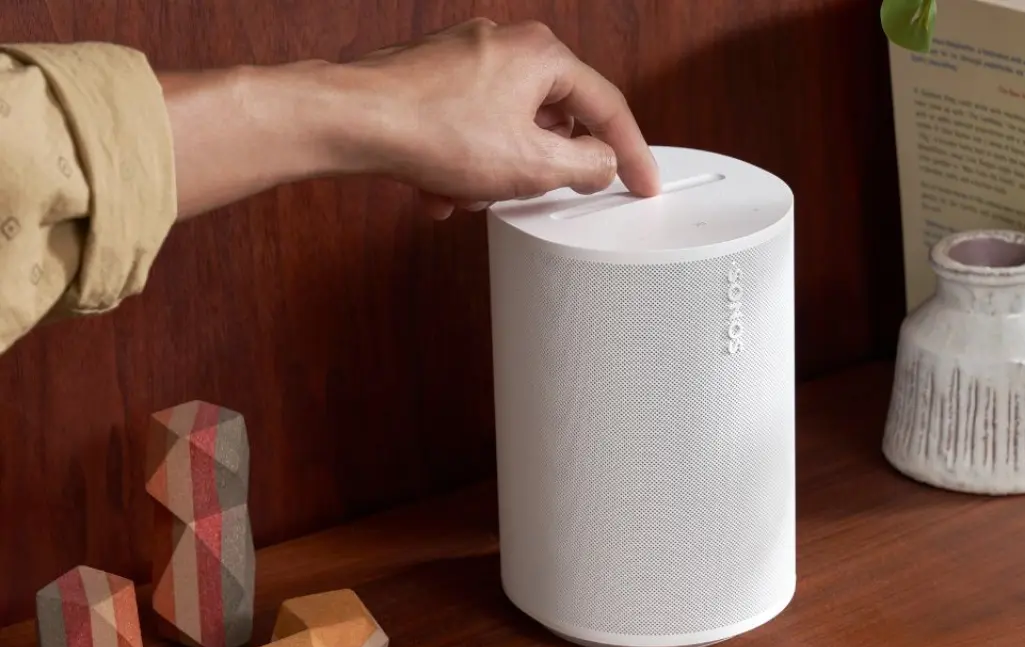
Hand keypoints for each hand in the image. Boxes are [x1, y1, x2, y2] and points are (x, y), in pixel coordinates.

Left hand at [337, 18, 661, 218]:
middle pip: (551, 119)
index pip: (607, 107)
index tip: (643, 182)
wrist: (349, 120)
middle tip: (531, 192)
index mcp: (542, 55)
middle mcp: (505, 45)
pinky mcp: (430, 80)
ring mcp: (464, 60)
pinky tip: (439, 189)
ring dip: (493, 171)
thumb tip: (600, 164)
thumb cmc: (432, 129)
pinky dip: (461, 163)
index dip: (631, 154)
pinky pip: (466, 130)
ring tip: (468, 191)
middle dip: (537, 167)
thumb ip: (584, 166)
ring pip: (505, 129)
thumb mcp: (532, 165)